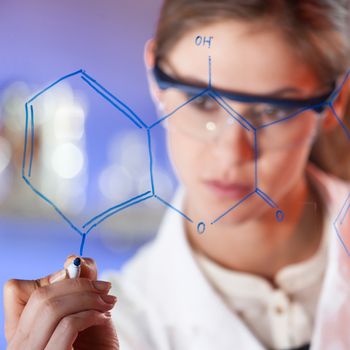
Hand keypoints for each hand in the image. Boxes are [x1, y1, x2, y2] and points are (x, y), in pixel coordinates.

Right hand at [4, 256, 118, 349]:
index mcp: (22, 329)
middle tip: (105, 286)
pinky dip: (91, 314)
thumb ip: (78, 288)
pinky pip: (67, 325)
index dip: (51, 277)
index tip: (81, 277)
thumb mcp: (84, 312)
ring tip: (108, 303)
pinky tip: (104, 318)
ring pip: (52, 307)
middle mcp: (19, 344)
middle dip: (80, 284)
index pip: (16, 290)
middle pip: (40, 295)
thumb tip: (75, 260)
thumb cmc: (93, 346)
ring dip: (89, 297)